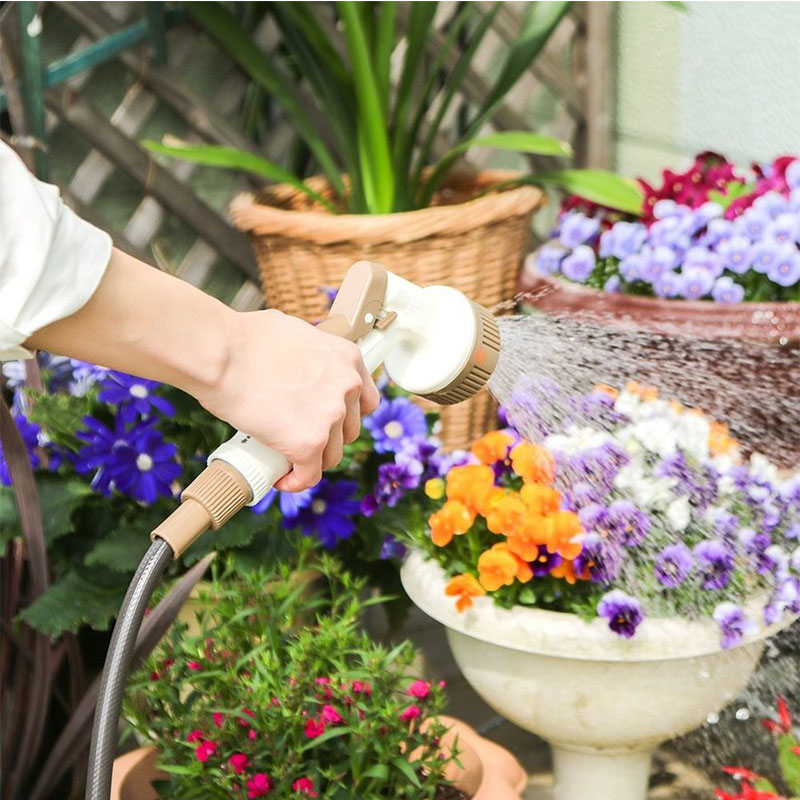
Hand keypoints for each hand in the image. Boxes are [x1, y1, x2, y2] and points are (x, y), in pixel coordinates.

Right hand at [195, 309, 379, 491]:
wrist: (221, 353)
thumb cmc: (244, 339)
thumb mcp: (295, 335)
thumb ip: (310, 357)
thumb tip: (301, 369)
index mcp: (346, 358)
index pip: (364, 399)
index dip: (346, 414)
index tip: (329, 420)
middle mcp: (347, 386)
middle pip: (349, 430)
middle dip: (328, 437)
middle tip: (302, 438)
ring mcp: (330, 416)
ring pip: (331, 455)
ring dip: (312, 460)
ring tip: (288, 459)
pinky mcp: (308, 443)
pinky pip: (309, 474)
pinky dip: (296, 481)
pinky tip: (281, 479)